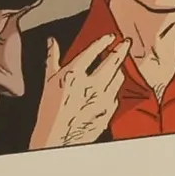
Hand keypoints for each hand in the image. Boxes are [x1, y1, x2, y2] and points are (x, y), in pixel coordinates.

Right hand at [30, 34, 128, 149]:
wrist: (55, 138)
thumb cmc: (50, 111)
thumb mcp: (48, 82)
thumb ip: (52, 58)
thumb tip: (51, 42)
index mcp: (73, 75)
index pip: (93, 51)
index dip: (104, 41)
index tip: (111, 37)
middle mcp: (90, 85)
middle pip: (113, 61)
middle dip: (121, 50)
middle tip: (126, 43)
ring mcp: (102, 98)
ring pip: (118, 77)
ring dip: (118, 69)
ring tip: (117, 66)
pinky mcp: (108, 110)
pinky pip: (116, 95)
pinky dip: (114, 89)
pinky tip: (110, 87)